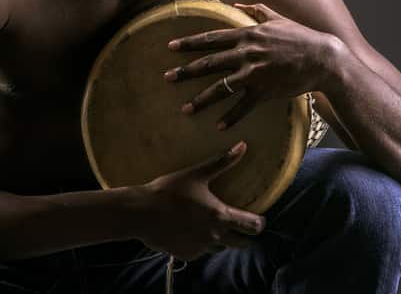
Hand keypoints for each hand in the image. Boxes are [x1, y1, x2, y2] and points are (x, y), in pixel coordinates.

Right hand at [135, 141, 265, 260]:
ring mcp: (200, 248)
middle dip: (243, 236)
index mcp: (220, 216)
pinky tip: (189, 230)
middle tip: (239, 226)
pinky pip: (200, 251)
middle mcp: (214, 236)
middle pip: (241, 244)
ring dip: (220, 239)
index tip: (259, 219)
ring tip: (210, 226)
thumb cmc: (170, 191)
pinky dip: (199, 243)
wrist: (142, 213)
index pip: (252, 226)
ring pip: (219, 248)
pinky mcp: (186, 255)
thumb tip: (243, 146)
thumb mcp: (197, 174)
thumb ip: (223, 162)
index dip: (259, 223)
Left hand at [163, 2, 337, 129]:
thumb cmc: (300, 37)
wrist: (323, 58)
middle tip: (166, 77)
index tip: (170, 47)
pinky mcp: (265, 91)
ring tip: (185, 109)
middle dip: (185, 71)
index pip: (211, 39)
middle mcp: (246, 53)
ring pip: (221, 88)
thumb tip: (237, 3)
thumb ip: (255, 10)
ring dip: (201, 99)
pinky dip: (230, 118)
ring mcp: (254, 73)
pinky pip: (243, 107)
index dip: (189, 43)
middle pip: (209, 64)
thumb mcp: (277, 18)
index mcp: (247, 35)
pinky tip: (218, 126)